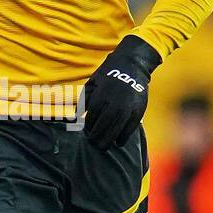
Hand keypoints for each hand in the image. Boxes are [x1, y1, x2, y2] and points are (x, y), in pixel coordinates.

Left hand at [83, 34, 160, 150]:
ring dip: (108, 141)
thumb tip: (75, 115)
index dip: (89, 128)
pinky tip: (119, 142)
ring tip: (103, 146)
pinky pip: (129, 129)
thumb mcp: (92, 84)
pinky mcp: (137, 111)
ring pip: (115, 131)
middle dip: (96, 138)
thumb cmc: (108, 75)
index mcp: (100, 97)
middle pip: (102, 128)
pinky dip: (123, 137)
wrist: (131, 65)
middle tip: (93, 144)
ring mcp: (126, 108)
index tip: (87, 133)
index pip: (92, 119)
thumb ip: (84, 100)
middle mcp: (113, 104)